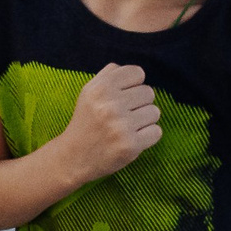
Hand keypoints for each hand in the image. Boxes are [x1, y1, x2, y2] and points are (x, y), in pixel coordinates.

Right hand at [59, 63, 160, 181]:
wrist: (73, 157)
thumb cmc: (86, 122)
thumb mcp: (89, 92)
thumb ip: (110, 75)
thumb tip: (136, 73)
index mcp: (101, 88)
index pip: (138, 73)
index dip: (134, 85)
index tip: (124, 97)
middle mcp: (111, 105)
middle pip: (149, 92)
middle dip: (139, 104)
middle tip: (124, 115)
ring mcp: (121, 126)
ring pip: (155, 112)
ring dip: (145, 120)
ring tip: (127, 127)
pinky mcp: (131, 145)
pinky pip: (157, 132)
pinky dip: (147, 136)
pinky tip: (132, 139)